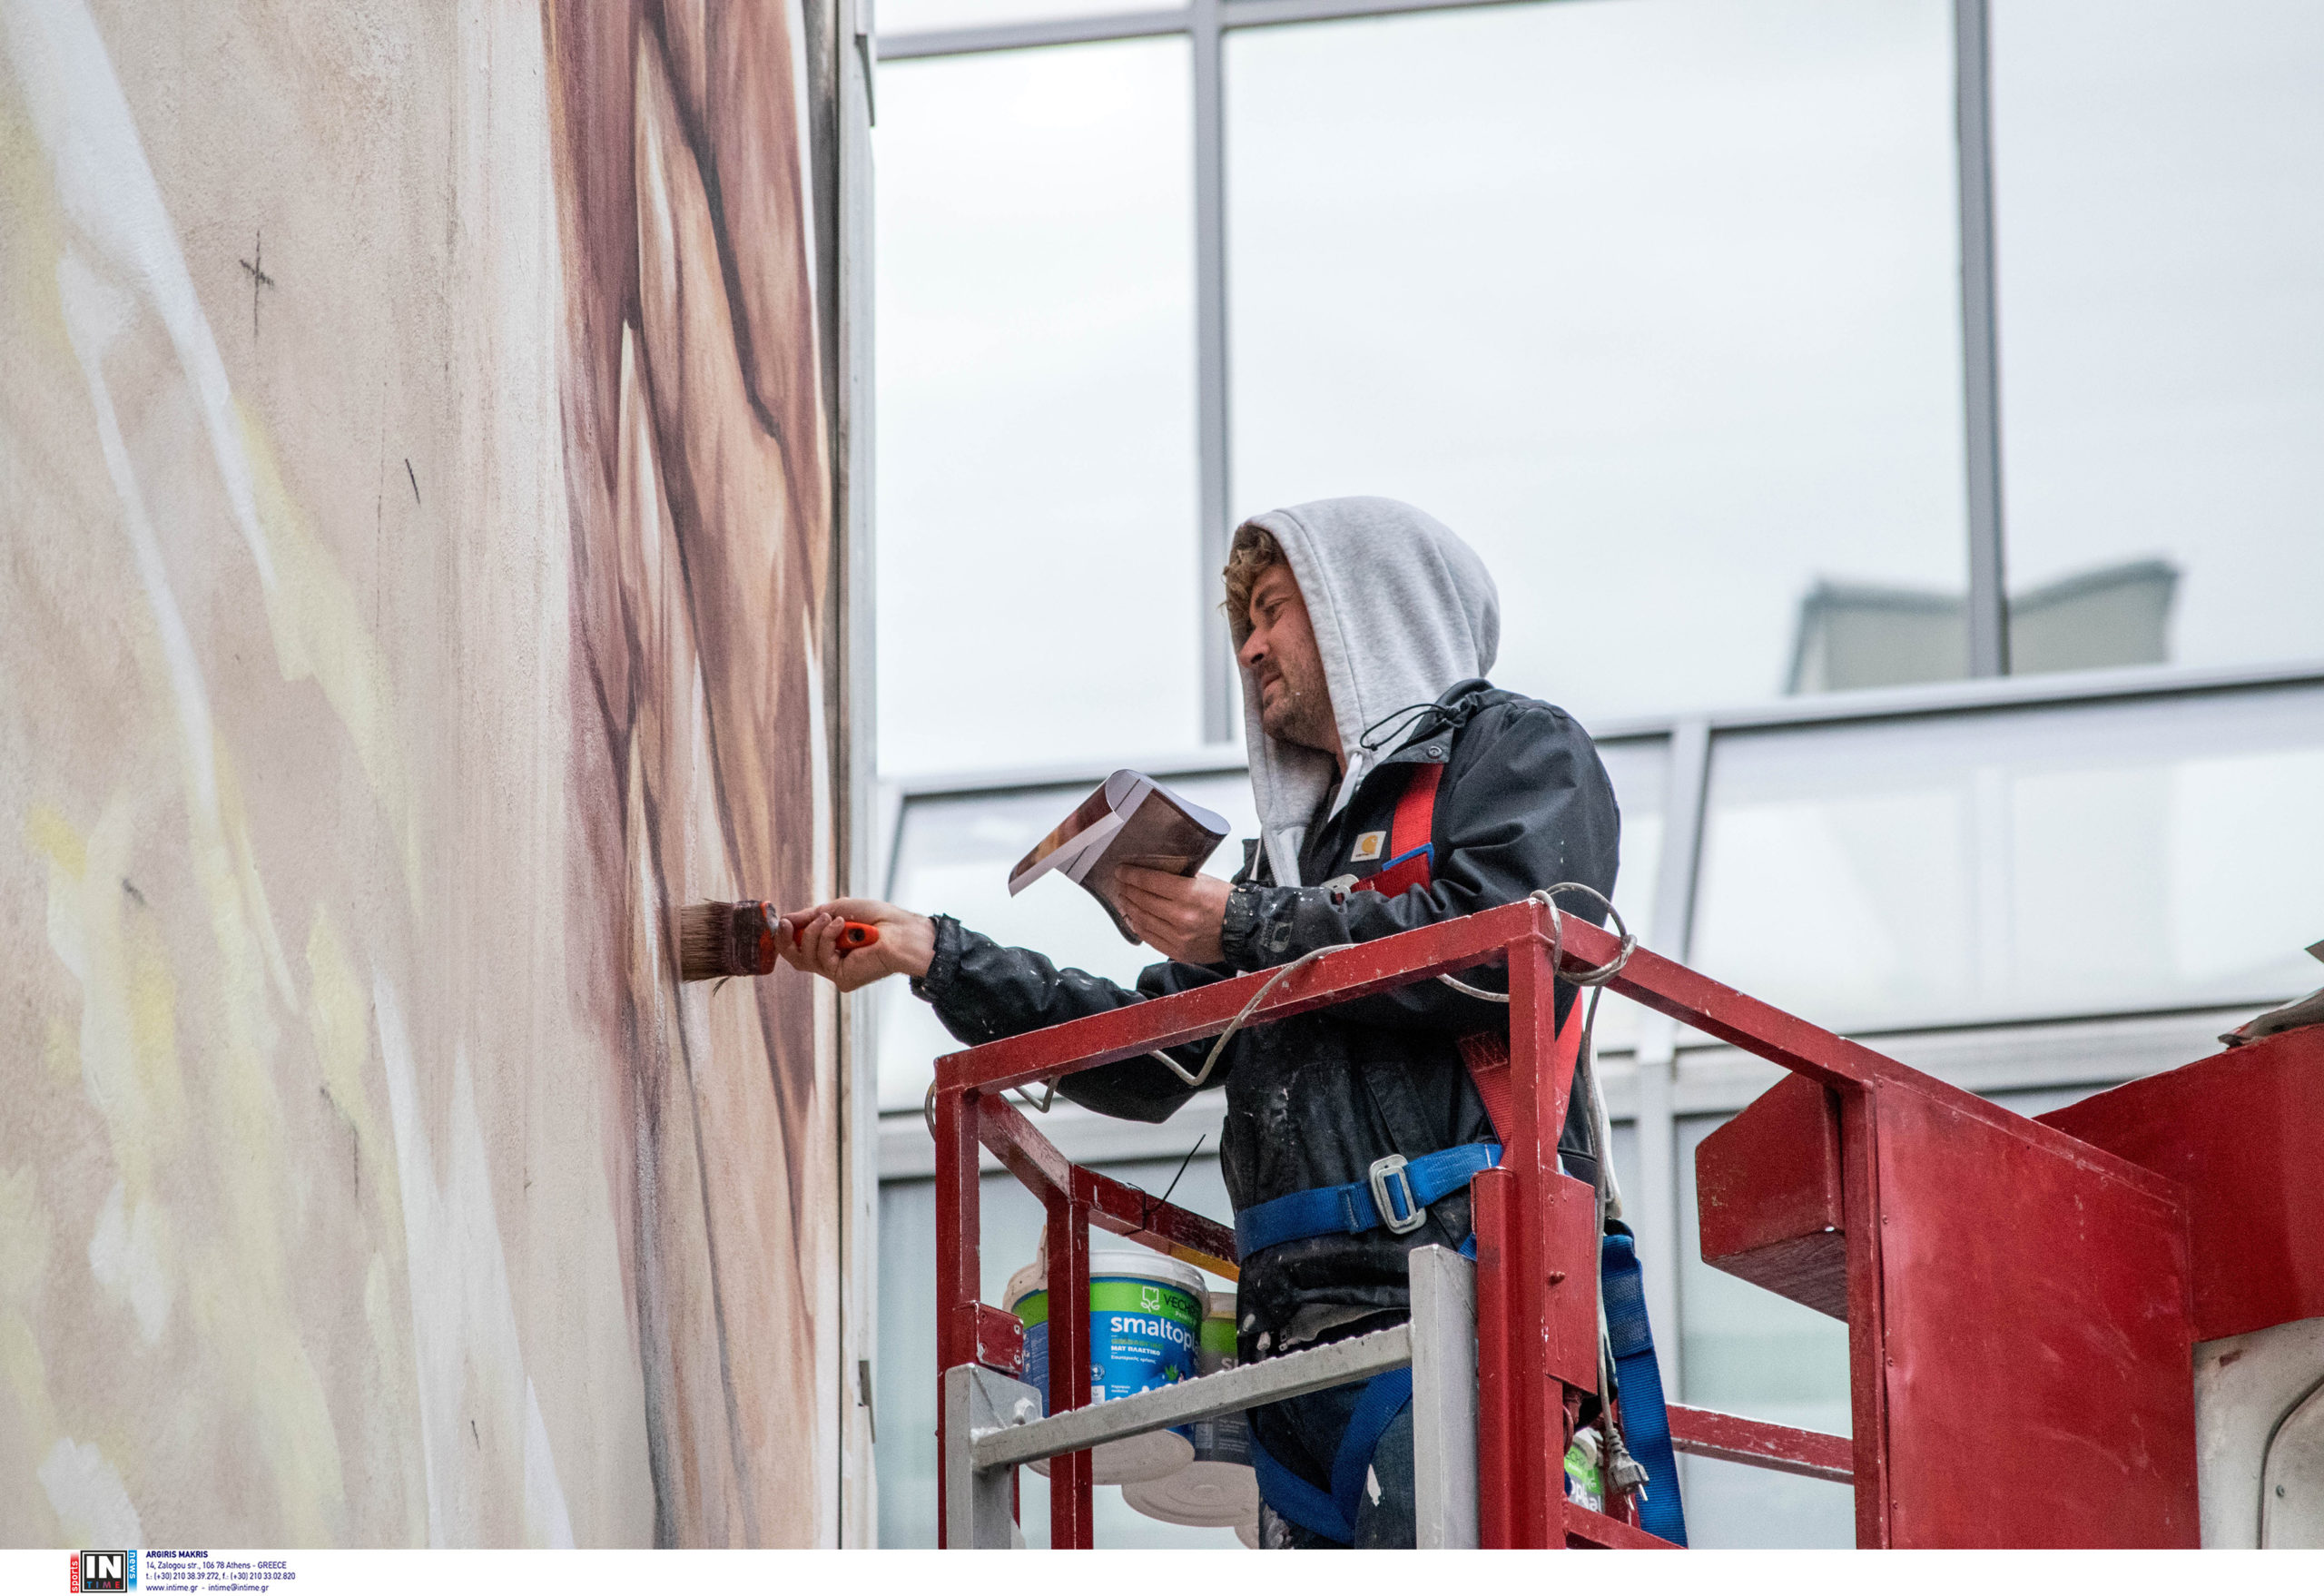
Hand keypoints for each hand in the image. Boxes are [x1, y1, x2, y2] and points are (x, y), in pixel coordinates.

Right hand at [778, 898, 934, 992]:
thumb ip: (810, 917)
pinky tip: (842, 926)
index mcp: (831, 946)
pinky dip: (828, 938)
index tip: (780, 921)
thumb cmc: (877, 917)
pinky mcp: (843, 979)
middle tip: (786, 924)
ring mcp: (837, 972)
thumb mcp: (837, 909)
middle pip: (795, 958)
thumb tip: (784, 919)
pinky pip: (821, 959)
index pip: (799, 947)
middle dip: (786, 941)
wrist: (901, 930)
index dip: (785, 936)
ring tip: (832, 918)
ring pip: (805, 958)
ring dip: (815, 932)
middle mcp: (832, 962)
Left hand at [1114, 868, 1230, 964]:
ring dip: (1129, 907)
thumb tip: (1153, 873)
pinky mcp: (1178, 951)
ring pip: (1143, 919)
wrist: (1243, 930)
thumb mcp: (1205, 881)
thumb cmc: (1227, 903)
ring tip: (1125, 898)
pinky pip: (1150, 937)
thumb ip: (1179, 878)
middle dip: (1128, 889)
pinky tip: (1133, 917)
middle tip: (1121, 883)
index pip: (1150, 882)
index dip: (1131, 875)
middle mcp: (1182, 917)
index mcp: (1190, 895)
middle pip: (1143, 900)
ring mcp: (1178, 937)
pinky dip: (1138, 926)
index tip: (1122, 871)